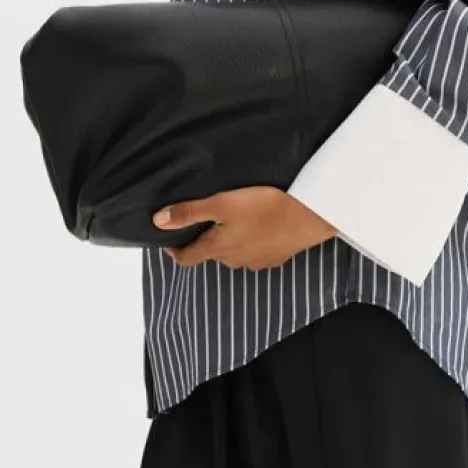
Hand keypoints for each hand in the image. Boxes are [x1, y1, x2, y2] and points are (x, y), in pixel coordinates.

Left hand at [153, 186, 336, 270]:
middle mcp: (234, 261)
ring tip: (235, 220)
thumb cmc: (265, 208)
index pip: (187, 259)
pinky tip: (260, 226)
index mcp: (218, 248)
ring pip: (235, 254)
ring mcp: (256, 262)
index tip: (168, 241)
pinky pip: (256, 252)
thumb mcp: (221, 204)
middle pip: (212, 254)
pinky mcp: (276, 258)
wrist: (310, 217)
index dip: (174, 251)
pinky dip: (252, 242)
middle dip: (205, 240)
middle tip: (205, 220)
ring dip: (230, 241)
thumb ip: (189, 212)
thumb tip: (158, 221)